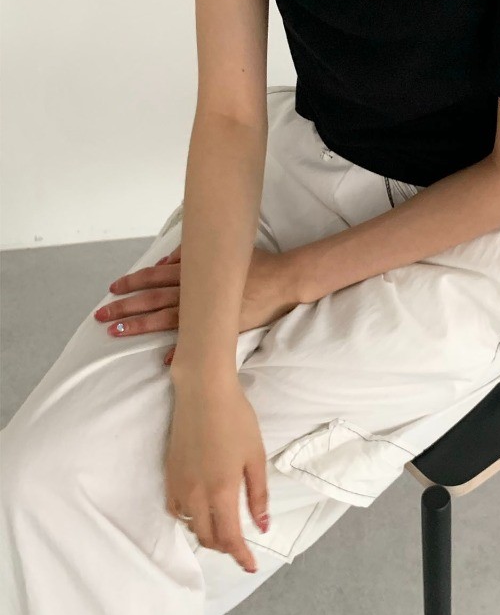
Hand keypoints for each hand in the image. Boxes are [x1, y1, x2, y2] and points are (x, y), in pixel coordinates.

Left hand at [93, 244, 303, 365]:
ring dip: (139, 326)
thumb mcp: (222, 254)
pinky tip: (164, 361)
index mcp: (195, 272)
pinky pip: (197, 341)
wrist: (284, 281)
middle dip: (124, 306)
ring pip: (166, 317)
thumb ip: (193, 257)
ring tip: (116, 333)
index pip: (155, 276)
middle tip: (101, 316)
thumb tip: (168, 260)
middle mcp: (196, 291)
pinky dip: (180, 350)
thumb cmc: (255, 265)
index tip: (113, 289)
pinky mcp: (223, 326)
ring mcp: (209, 311)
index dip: (133, 282)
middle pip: (152, 298)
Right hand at [165, 374, 267, 572]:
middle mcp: (196, 494)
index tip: (251, 566)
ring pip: (191, 526)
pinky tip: (201, 510)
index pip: (230, 539)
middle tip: (241, 544)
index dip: (241, 557)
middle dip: (226, 547)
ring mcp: (178, 485)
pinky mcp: (169, 474)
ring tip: (224, 527)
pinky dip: (190, 518)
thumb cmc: (236, 420)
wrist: (204, 392)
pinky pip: (176, 510)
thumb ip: (258, 495)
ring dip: (208, 534)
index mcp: (221, 492)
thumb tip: (261, 526)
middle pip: (208, 538)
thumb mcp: (256, 457)